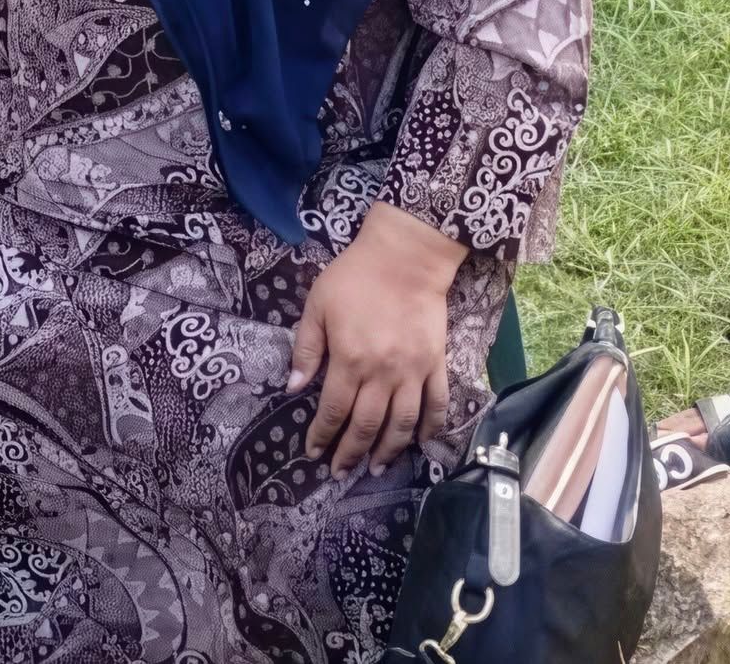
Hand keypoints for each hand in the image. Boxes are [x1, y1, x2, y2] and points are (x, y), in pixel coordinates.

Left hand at [288, 202, 465, 476]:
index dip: (322, 436)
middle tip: (340, 472)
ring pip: (402, 424)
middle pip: (366, 425)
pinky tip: (421, 442)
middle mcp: (382, 374)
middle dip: (350, 453)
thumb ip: (306, 348)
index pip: (333, 410)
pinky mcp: (436, 364)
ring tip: (377, 468)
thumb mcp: (317, 306)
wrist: (406, 257)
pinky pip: (436, 404)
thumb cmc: (355, 278)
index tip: (313, 453)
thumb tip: (293, 387)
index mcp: (349, 360)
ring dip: (389, 451)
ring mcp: (413, 371)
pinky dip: (430, 427)